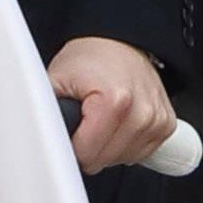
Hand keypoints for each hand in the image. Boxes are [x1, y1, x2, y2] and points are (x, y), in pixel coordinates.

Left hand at [49, 35, 178, 174]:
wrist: (118, 42)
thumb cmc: (88, 59)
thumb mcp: (54, 80)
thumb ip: (44, 111)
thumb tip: (37, 137)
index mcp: (115, 101)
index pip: (87, 154)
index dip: (69, 146)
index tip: (68, 128)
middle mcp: (142, 112)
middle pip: (104, 160)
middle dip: (88, 147)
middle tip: (84, 119)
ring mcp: (157, 120)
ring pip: (121, 160)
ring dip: (106, 147)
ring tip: (100, 119)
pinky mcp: (166, 125)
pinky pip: (139, 154)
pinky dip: (123, 144)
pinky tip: (117, 124)